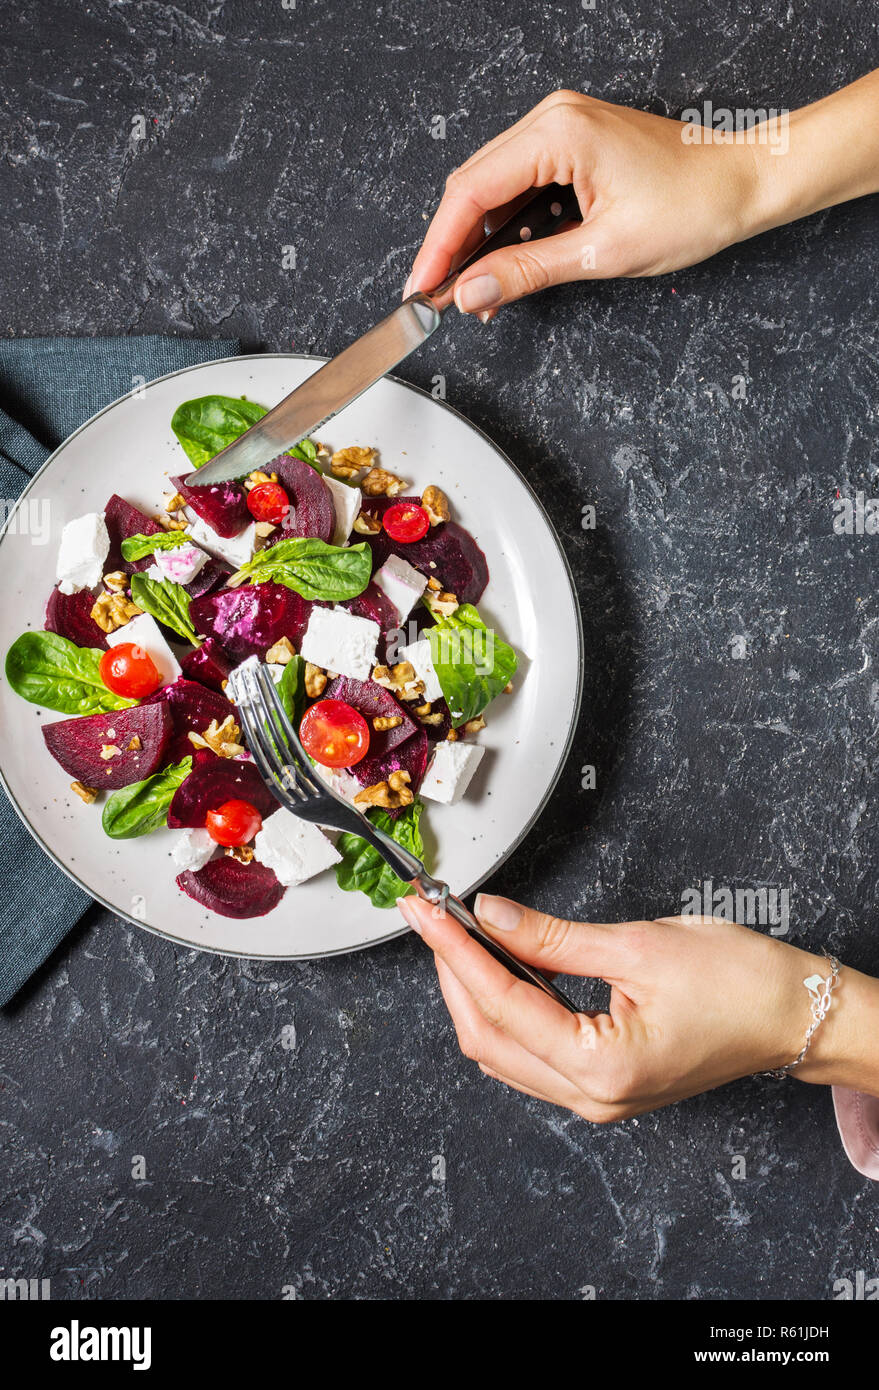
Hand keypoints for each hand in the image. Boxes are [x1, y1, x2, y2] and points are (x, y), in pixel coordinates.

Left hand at [396, 893, 872, 1119]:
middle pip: (487, 1036)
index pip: (499, 1003)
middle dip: (452, 971)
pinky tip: (497, 967)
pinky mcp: (602, 1084)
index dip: (454, 950)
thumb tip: (492, 918)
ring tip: (454, 935)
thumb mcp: (638, 946)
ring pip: (502, 1049)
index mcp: (601, 1069)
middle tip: (431, 916)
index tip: (426, 911)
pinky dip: (505, 1008)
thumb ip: (552, 938)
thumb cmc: (740, 984)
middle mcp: (592, 1098)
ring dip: (472, 991)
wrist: (794, 1015)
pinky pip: (531, 1051)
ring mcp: (595, 1098)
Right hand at [405, 75, 878, 316]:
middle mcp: (552, 119)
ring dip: (479, 240)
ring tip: (476, 292)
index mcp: (556, 133)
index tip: (421, 289)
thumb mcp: (601, 252)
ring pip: (493, 187)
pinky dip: (506, 225)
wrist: (747, 181)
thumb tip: (472, 292)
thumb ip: (527, 271)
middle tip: (439, 299)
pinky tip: (504, 263)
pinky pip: (520, 183)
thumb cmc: (693, 205)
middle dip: (452, 246)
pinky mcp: (573, 143)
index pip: (471, 193)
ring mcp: (562, 128)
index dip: (438, 247)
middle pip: (473, 186)